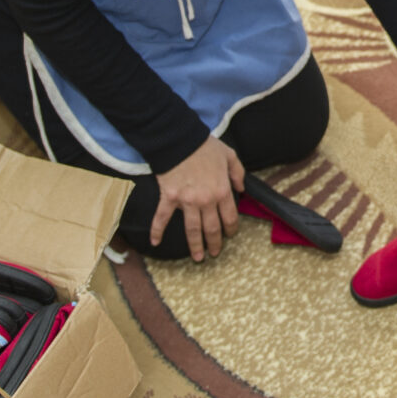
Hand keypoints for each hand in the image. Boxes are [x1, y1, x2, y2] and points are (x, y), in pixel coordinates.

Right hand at [149, 136, 244, 262]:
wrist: (179, 139)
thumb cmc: (205, 146)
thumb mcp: (229, 155)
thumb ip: (238, 172)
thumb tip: (241, 188)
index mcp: (222, 191)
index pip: (230, 216)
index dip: (231, 228)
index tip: (230, 235)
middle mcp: (205, 200)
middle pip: (212, 228)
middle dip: (215, 243)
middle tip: (215, 253)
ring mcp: (186, 201)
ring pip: (192, 229)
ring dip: (195, 245)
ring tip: (198, 257)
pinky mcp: (169, 198)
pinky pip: (162, 217)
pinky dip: (157, 230)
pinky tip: (155, 242)